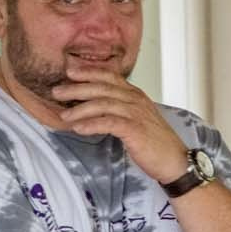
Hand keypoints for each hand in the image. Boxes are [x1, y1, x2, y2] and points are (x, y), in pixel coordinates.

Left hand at [52, 67, 188, 182]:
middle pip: (102, 87)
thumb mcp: (137, 119)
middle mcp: (135, 99)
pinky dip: (92, 124)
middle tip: (56, 91)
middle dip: (76, 88)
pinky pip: (109, 123)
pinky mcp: (135, 130)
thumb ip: (119, 109)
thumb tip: (95, 107)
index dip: (89, 71)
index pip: (109, 76)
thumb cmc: (154, 142)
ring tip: (63, 116)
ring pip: (103, 104)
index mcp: (135, 94)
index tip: (69, 71)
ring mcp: (136, 113)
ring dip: (80, 109)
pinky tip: (78, 128)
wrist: (174, 160)